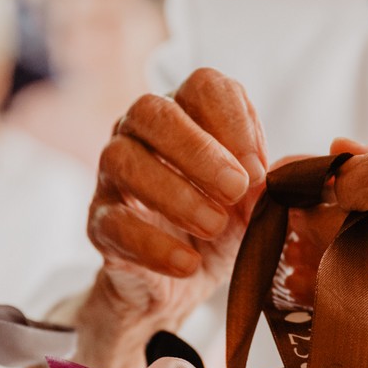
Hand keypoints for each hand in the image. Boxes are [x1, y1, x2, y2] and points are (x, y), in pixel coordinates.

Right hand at [79, 68, 267, 367]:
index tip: (258, 169)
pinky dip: (152, 244)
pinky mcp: (99, 222)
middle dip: (198, 151)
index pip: (203, 86)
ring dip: (173, 193)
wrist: (185, 281)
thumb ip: (268, 185)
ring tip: (214, 227)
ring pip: (122, 160)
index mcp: (187, 113)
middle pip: (151, 112)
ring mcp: (112, 175)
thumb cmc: (223, 224)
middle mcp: (141, 132)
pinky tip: (187, 263)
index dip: (232, 122)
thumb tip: (268, 182)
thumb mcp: (255, 201)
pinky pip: (113, 222)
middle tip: (236, 190)